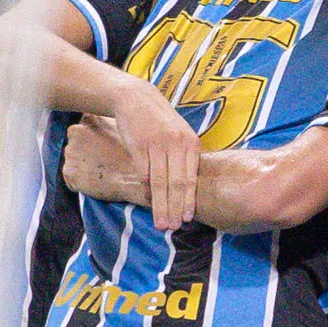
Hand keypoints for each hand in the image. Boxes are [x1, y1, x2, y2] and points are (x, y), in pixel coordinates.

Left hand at [61, 119, 149, 209]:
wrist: (136, 177)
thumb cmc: (133, 155)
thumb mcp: (121, 130)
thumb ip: (105, 125)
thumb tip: (100, 125)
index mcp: (88, 121)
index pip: (80, 132)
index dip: (90, 144)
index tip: (100, 151)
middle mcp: (75, 133)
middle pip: (74, 147)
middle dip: (84, 155)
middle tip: (102, 163)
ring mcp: (71, 152)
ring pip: (72, 163)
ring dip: (82, 169)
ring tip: (102, 173)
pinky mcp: (69, 172)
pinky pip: (71, 180)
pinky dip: (80, 183)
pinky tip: (96, 182)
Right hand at [102, 78, 203, 230]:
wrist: (136, 98)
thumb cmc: (160, 121)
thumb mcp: (180, 133)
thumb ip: (185, 157)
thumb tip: (189, 188)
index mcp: (191, 143)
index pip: (191, 179)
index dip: (188, 201)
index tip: (187, 219)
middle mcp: (176, 144)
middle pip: (177, 184)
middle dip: (175, 209)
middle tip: (173, 228)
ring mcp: (157, 145)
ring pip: (160, 183)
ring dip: (160, 206)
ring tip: (161, 224)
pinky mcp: (139, 145)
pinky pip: (144, 173)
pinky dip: (146, 189)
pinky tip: (148, 201)